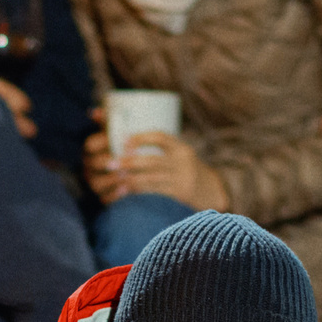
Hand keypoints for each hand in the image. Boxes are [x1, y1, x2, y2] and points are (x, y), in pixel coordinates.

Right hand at [84, 108, 126, 204]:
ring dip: (112, 180)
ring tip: (127, 176)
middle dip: (108, 161)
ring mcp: (95, 183)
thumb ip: (110, 120)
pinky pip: (105, 199)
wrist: (142, 170)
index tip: (119, 140)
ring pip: (97, 183)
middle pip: (93, 164)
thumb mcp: (120, 133)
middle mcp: (89, 167)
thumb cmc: (129, 146)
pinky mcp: (104, 198)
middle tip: (125, 159)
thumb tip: (93, 112)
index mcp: (92, 150)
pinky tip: (127, 190)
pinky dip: (115, 195)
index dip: (103, 142)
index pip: (90, 145)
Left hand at [107, 127, 227, 211]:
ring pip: (151, 179)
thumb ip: (154, 146)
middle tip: (110, 164)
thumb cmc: (185, 169)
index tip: (123, 140)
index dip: (140, 138)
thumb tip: (111, 126)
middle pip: (152, 161)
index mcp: (180, 148)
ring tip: (114, 180)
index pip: (160, 137)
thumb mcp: (177, 154)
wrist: (212, 191)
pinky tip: (123, 193)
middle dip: (128, 162)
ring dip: (129, 180)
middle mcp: (182, 162)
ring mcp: (181, 180)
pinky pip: (154, 193)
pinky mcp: (179, 194)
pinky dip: (137, 192)